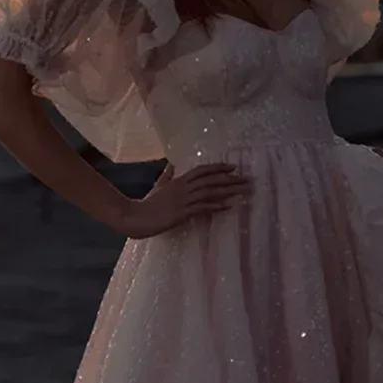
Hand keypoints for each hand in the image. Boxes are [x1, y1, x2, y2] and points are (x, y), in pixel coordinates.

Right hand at [120, 161, 250, 239]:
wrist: (135, 217)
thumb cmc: (147, 204)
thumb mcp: (158, 186)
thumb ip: (167, 175)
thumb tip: (171, 164)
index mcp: (178, 181)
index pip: (201, 170)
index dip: (218, 167)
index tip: (233, 167)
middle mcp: (183, 188)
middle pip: (210, 180)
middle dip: (230, 179)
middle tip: (247, 179)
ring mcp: (183, 200)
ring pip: (209, 192)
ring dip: (228, 191)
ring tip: (243, 191)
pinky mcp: (182, 213)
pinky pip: (202, 208)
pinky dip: (216, 206)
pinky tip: (228, 206)